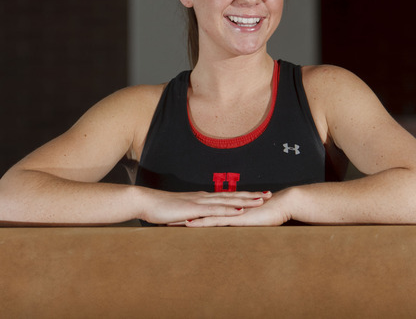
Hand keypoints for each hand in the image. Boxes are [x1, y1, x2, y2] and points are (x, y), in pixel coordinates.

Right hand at [137, 187, 272, 224]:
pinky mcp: (195, 209)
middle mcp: (205, 197)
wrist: (146, 202)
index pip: (227, 196)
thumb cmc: (160, 209)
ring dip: (246, 201)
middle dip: (251, 195)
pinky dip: (230, 211)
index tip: (258, 195)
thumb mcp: (180, 213)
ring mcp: (201, 202)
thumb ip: (191, 216)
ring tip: (262, 200)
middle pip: (233, 195)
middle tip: (269, 194)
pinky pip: (216, 210)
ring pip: (228, 201)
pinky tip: (241, 212)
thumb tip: (199, 221)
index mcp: (202, 198)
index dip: (244, 195)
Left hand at [177, 189, 290, 226]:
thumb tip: (237, 227)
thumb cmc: (272, 212)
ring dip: (186, 218)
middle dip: (181, 215)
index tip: (173, 217)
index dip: (189, 214)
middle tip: (163, 218)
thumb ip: (244, 222)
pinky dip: (200, 222)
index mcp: (228, 209)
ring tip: (168, 222)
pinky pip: (214, 220)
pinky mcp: (235, 217)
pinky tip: (189, 225)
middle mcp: (225, 208)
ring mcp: (229, 212)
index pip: (205, 211)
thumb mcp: (253, 220)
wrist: (284, 203)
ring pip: (202, 215)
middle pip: (199, 211)